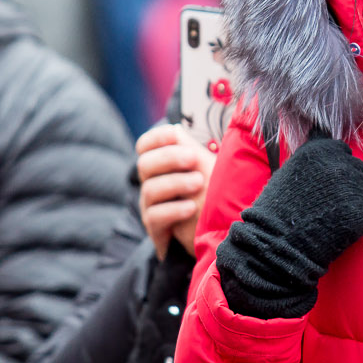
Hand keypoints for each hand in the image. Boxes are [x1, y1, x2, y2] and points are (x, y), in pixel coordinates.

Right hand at [136, 123, 215, 258]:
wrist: (217, 234)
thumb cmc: (213, 195)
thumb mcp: (206, 168)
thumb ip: (191, 149)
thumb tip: (177, 128)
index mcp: (162, 165)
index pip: (145, 145)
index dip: (156, 138)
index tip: (174, 135)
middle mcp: (152, 183)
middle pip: (145, 164)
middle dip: (169, 158)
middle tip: (193, 158)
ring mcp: (152, 207)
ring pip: (150, 189)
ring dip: (176, 183)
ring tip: (199, 183)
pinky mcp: (156, 229)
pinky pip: (155, 216)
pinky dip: (173, 210)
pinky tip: (191, 208)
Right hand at [216, 135, 362, 318]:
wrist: (278, 246)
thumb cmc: (278, 214)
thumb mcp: (288, 172)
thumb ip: (311, 158)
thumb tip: (322, 134)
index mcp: (319, 149)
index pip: (343, 152)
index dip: (337, 171)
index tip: (325, 189)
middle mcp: (338, 162)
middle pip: (360, 170)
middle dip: (351, 186)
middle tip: (333, 207)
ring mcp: (354, 185)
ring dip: (362, 202)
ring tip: (341, 219)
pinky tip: (350, 229)